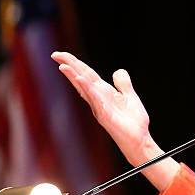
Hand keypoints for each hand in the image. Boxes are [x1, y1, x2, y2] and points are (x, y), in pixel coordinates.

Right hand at [51, 51, 155, 166]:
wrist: (140, 140)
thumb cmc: (133, 122)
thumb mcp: (130, 97)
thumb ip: (123, 84)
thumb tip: (118, 70)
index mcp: (103, 93)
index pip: (87, 75)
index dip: (76, 64)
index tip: (62, 54)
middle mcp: (98, 99)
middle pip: (82, 79)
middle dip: (70, 66)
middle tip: (55, 55)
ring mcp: (100, 108)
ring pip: (85, 89)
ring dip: (74, 77)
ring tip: (63, 66)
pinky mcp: (106, 116)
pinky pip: (96, 100)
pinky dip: (88, 89)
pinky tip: (81, 80)